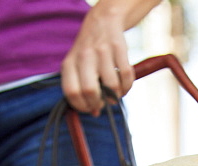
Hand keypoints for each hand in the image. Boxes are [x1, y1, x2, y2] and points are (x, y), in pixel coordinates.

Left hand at [61, 0, 160, 114]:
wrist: (103, 21)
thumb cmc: (89, 52)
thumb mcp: (77, 67)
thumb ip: (82, 90)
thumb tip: (94, 113)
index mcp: (69, 63)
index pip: (71, 93)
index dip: (82, 107)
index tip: (90, 108)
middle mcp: (83, 56)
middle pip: (90, 91)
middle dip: (99, 103)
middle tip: (104, 102)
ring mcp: (102, 51)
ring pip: (111, 86)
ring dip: (116, 95)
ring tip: (115, 93)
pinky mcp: (119, 48)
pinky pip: (126, 76)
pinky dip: (127, 86)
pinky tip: (124, 85)